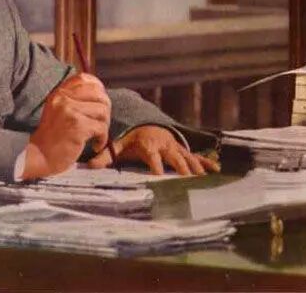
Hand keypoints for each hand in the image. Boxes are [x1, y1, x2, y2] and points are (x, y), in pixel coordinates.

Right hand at [23, 73, 110, 179]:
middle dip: (105, 109)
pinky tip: (96, 145)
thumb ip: (71, 99)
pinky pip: (101, 127)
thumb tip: (98, 93)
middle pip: (98, 94)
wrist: (39, 155)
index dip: (97, 87)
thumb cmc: (51, 137)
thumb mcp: (56, 110)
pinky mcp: (78, 125)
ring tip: (97, 135)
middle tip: (101, 122)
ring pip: (102, 111)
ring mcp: (70, 111)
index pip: (83, 78)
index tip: (101, 100)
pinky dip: (102, 138)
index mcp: (58, 93)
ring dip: (104, 125)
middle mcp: (63, 98)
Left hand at [87, 125, 219, 174]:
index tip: (160, 178)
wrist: (145, 125)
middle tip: (189, 181)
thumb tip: (88, 166)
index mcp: (148, 145)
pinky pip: (196, 156)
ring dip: (196, 168)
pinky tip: (217, 170)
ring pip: (188, 158)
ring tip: (204, 180)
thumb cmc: (130, 139)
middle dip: (182, 169)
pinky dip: (206, 162)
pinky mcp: (182, 150)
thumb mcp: (117, 146)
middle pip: (174, 158)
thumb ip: (104, 156)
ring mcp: (175, 148)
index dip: (156, 167)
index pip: (153, 158)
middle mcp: (164, 146)